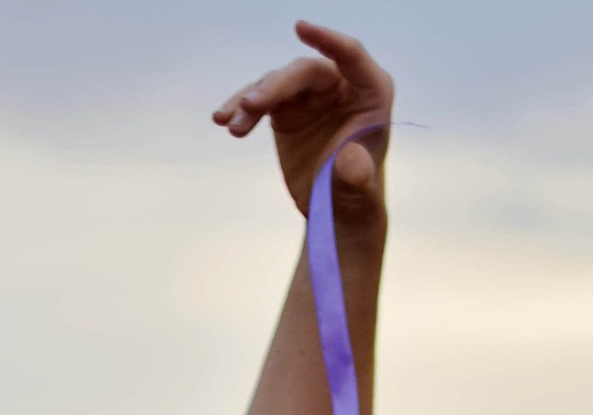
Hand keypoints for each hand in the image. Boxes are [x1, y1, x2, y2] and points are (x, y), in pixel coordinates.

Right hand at [213, 21, 392, 224]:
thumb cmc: (356, 193)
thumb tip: (350, 163)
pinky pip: (261, 100)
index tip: (300, 28)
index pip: (350, 55)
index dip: (327, 40)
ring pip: (278, 84)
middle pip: (304, 72)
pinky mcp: (286, 108)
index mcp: (369, 91)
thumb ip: (357, 173)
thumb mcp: (360, 186)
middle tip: (248, 107)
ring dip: (251, 101)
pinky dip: (241, 110)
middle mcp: (340, 85)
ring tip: (229, 124)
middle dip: (274, 87)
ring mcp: (310, 95)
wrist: (336, 209)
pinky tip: (222, 120)